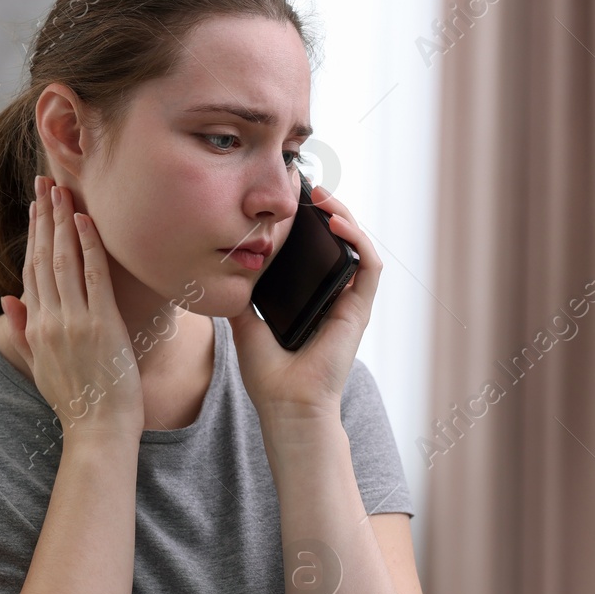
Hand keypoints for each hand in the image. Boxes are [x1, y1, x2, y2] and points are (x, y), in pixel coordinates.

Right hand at [0, 176, 144, 442]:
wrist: (97, 430)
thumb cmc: (75, 402)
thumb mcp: (39, 367)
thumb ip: (21, 331)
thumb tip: (7, 297)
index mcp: (35, 328)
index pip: (32, 271)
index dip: (34, 236)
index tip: (36, 208)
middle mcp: (50, 320)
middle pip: (44, 258)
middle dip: (44, 218)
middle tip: (45, 183)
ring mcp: (75, 321)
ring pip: (65, 260)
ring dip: (62, 222)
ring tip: (61, 191)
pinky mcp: (101, 324)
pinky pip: (93, 275)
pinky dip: (88, 245)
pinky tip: (85, 221)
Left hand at [225, 185, 383, 425]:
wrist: (286, 406)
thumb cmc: (269, 375)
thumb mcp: (246, 323)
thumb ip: (244, 295)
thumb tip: (226, 266)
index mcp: (312, 298)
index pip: (316, 249)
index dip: (308, 222)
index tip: (288, 198)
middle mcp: (334, 296)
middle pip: (338, 241)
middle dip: (326, 209)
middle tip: (306, 187)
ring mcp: (350, 302)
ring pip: (357, 246)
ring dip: (343, 215)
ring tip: (322, 196)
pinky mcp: (359, 309)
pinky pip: (368, 265)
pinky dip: (358, 239)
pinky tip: (336, 223)